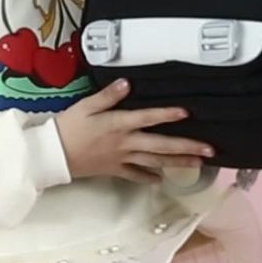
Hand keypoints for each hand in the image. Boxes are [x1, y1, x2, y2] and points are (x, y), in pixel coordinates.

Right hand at [55, 79, 215, 183]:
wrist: (52, 155)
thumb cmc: (67, 127)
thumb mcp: (85, 106)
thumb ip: (108, 95)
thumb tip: (127, 83)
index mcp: (118, 124)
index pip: (148, 118)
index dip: (167, 114)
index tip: (187, 113)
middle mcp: (125, 143)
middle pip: (161, 145)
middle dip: (186, 147)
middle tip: (209, 150)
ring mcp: (121, 158)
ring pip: (155, 161)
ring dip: (177, 162)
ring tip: (198, 164)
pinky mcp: (114, 170)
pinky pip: (135, 175)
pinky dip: (149, 177)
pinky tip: (161, 180)